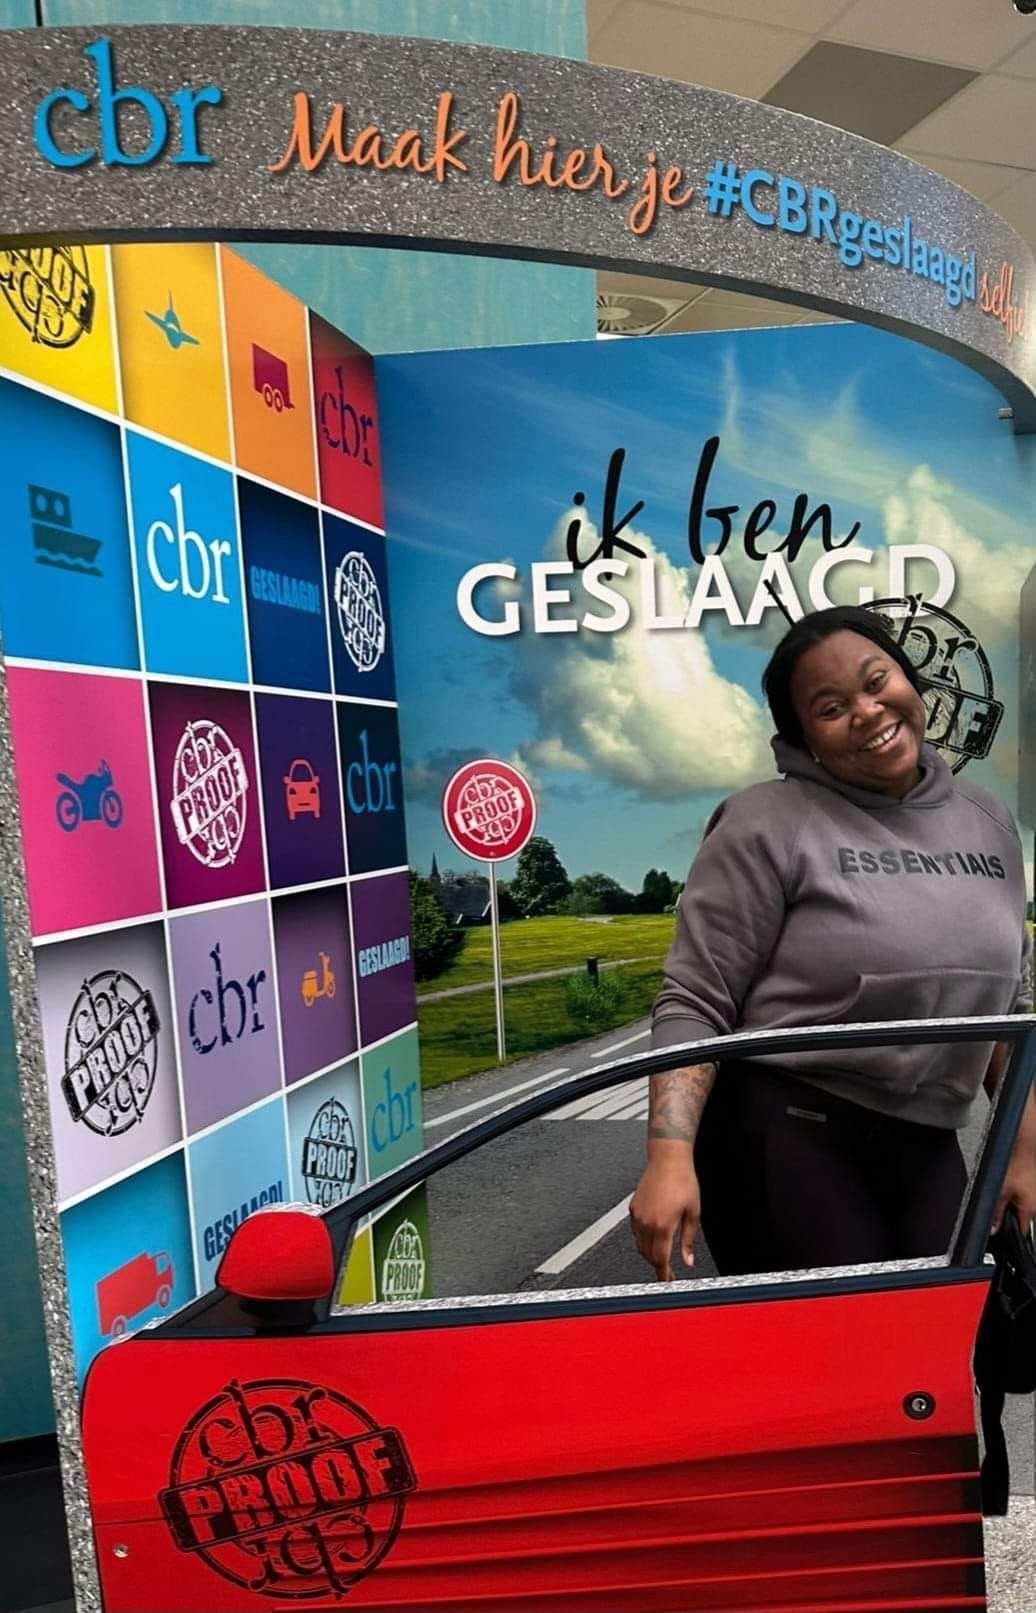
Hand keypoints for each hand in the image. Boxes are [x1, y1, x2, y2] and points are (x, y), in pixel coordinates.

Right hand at [629, 1154, 700, 1280]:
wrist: (668, 1159)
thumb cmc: (683, 1180)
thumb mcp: (693, 1213)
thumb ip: (688, 1240)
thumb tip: (688, 1259)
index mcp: (663, 1225)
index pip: (661, 1259)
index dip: (664, 1273)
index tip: (668, 1280)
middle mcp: (647, 1222)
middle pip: (648, 1255)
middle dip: (657, 1265)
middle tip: (668, 1269)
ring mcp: (638, 1215)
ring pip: (639, 1244)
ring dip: (649, 1253)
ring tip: (661, 1253)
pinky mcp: (633, 1207)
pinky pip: (635, 1231)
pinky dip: (642, 1239)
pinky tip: (652, 1236)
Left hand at [993, 1142, 1035, 1236]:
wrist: (1023, 1145)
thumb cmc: (1013, 1164)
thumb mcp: (999, 1191)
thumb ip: (996, 1212)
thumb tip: (993, 1228)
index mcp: (1030, 1209)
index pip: (1020, 1231)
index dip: (1008, 1232)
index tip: (998, 1230)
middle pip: (1021, 1218)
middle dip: (1009, 1216)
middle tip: (998, 1204)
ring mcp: (1035, 1195)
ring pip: (1022, 1206)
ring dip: (1011, 1203)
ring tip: (1005, 1190)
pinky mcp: (1033, 1186)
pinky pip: (1024, 1196)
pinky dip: (1015, 1194)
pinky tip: (1010, 1184)